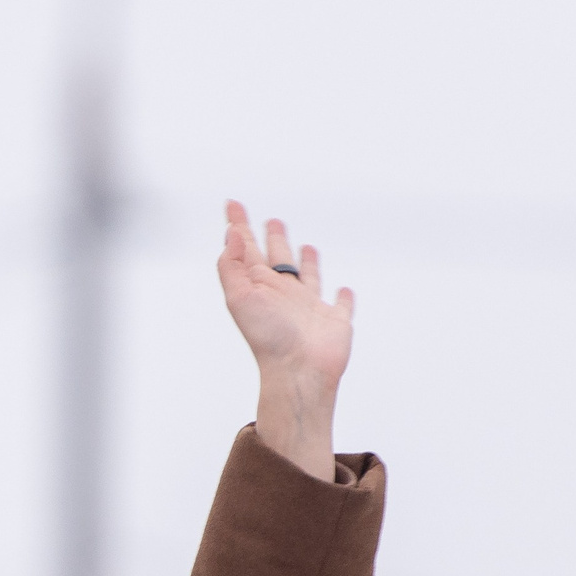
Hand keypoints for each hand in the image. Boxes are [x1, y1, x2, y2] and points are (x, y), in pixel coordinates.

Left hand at [217, 200, 351, 482]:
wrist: (298, 372)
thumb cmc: (269, 338)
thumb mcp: (240, 298)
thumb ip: (233, 267)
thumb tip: (231, 236)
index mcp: (258, 286)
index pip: (246, 248)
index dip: (238, 225)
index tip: (232, 204)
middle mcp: (282, 295)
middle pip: (277, 258)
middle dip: (273, 239)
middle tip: (272, 220)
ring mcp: (308, 308)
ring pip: (307, 277)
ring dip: (306, 262)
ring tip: (305, 245)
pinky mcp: (334, 322)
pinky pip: (341, 305)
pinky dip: (343, 297)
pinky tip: (344, 289)